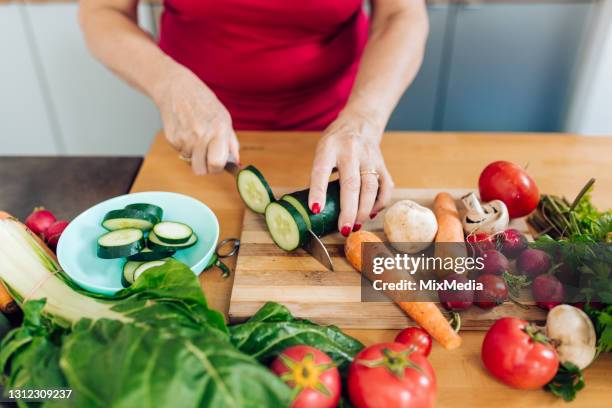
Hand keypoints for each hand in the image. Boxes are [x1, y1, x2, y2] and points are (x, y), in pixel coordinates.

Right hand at [152, 64, 239, 174]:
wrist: (176, 88)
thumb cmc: (203, 102)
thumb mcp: (224, 117)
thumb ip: (231, 142)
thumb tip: (236, 161)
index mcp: (219, 130)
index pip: (217, 164)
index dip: (217, 168)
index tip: (217, 164)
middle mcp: (201, 135)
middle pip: (201, 170)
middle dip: (205, 166)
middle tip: (207, 156)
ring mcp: (185, 138)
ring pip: (190, 162)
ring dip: (194, 155)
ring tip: (196, 137)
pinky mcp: (172, 139)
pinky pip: (180, 153)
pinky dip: (184, 146)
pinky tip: (186, 131)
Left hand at [308, 109, 393, 235]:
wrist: (360, 122)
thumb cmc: (336, 142)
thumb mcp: (321, 151)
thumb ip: (319, 175)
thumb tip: (314, 208)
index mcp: (329, 147)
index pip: (321, 170)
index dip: (318, 191)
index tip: (315, 209)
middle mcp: (351, 151)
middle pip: (351, 183)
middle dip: (348, 210)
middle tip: (344, 229)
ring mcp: (370, 157)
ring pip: (371, 187)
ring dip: (364, 210)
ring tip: (356, 226)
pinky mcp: (383, 164)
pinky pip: (386, 187)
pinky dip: (380, 203)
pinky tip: (371, 213)